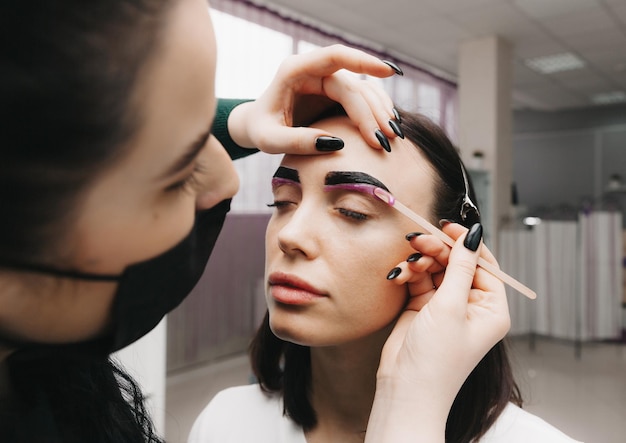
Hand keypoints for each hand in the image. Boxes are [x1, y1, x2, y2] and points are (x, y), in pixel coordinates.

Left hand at [226, 45, 400, 152]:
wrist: (256, 126)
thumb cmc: (260, 130)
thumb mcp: (270, 140)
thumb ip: (297, 142)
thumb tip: (337, 144)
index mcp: (295, 70)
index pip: (334, 56)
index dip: (363, 61)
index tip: (388, 72)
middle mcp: (315, 70)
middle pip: (352, 85)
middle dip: (372, 112)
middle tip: (386, 139)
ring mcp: (327, 80)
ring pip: (363, 91)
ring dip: (380, 112)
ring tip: (393, 136)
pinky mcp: (336, 93)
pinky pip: (363, 98)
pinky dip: (377, 111)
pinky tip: (389, 125)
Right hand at [366, 223, 510, 441]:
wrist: (405, 389)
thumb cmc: (436, 359)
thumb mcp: (451, 307)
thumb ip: (460, 267)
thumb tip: (474, 234)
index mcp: (490, 308)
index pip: (484, 264)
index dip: (466, 243)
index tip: (448, 227)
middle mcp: (470, 306)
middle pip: (457, 263)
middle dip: (437, 250)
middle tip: (418, 241)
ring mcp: (446, 307)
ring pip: (436, 269)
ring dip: (420, 261)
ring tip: (408, 261)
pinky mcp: (423, 309)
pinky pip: (419, 280)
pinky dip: (409, 274)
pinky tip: (399, 275)